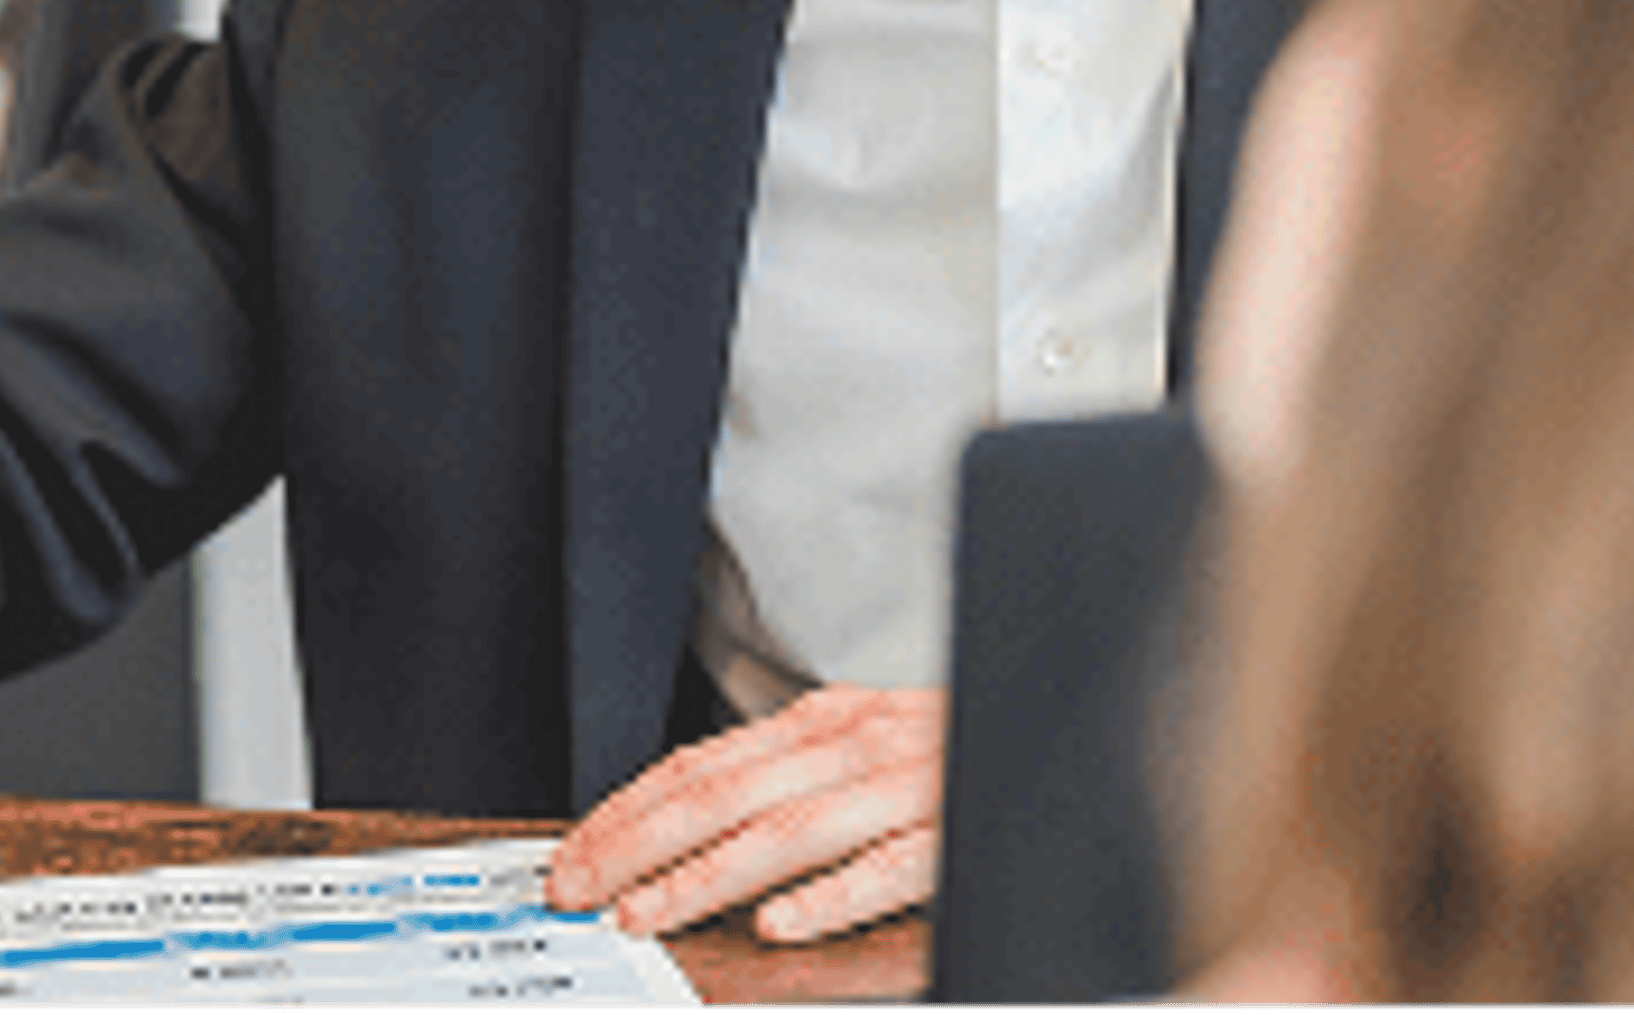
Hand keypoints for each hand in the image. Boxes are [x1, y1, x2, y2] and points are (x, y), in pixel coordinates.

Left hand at [546, 684, 943, 944]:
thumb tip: (684, 813)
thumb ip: (783, 771)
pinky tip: (782, 923)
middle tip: (581, 891)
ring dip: (707, 876)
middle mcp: (852, 745)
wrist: (1061, 710)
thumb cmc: (950, 742)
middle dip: (638, 846)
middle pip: (723, 795)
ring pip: (787, 832)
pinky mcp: (952, 833)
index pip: (699, 765)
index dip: (626, 811)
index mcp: (821, 721)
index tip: (572, 855)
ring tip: (649, 914)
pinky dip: (829, 897)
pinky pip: (885, 869)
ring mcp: (903, 788)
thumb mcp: (857, 739)